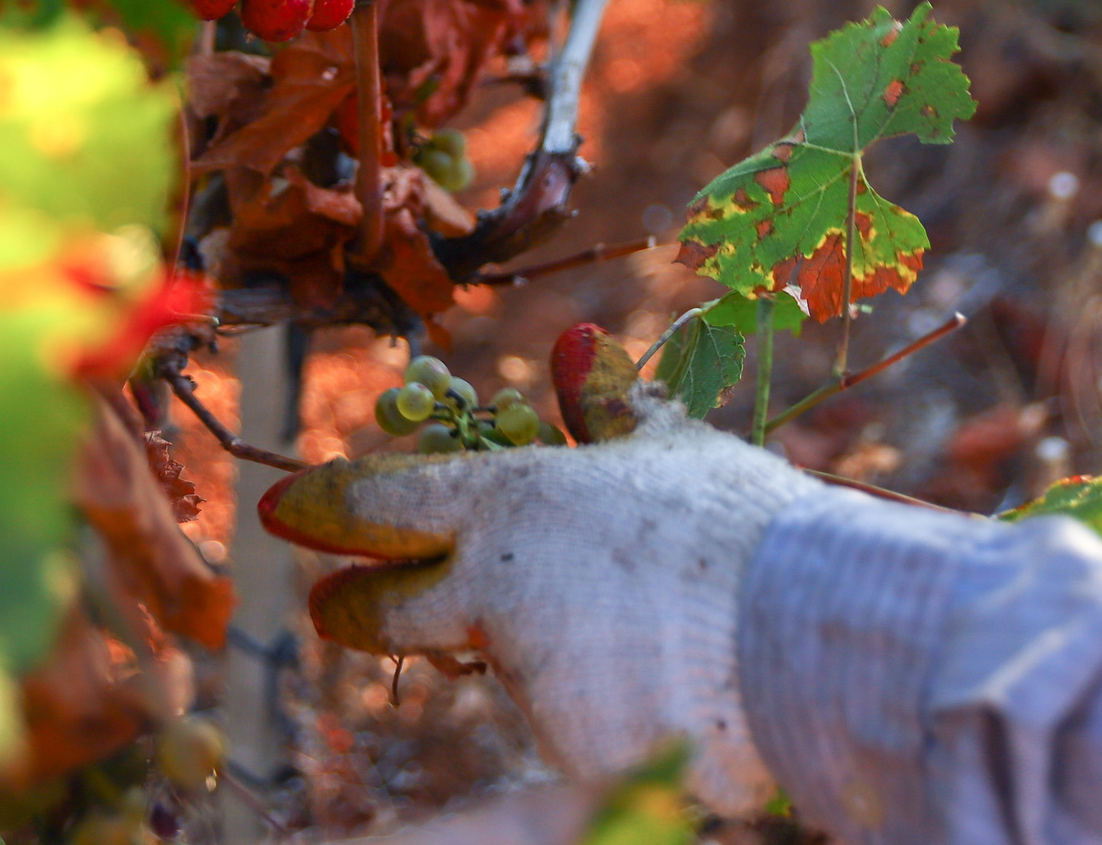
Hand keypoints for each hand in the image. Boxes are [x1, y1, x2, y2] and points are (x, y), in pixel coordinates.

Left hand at [259, 366, 830, 813]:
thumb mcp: (674, 449)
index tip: (286, 510)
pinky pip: (561, 728)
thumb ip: (611, 411)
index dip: (330, 508)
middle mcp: (495, 591)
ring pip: (492, 665)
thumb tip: (575, 347)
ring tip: (611, 635)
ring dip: (523, 653)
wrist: (816, 639)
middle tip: (332, 605)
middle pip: (386, 610)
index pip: (385, 506)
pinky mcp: (560, 754)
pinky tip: (648, 688)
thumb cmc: (746, 525)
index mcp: (509, 505)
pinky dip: (595, 708)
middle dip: (354, 607)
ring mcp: (522, 678)